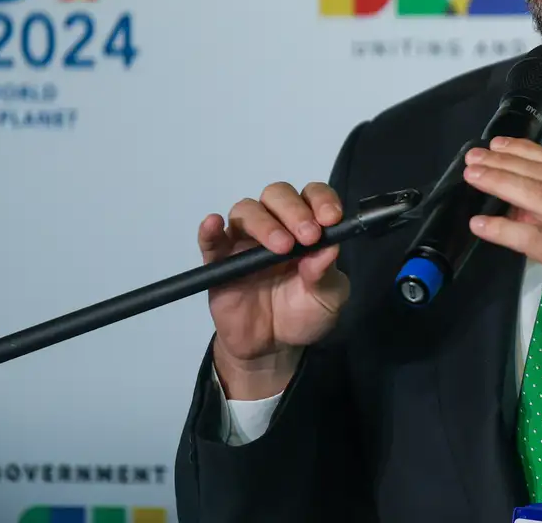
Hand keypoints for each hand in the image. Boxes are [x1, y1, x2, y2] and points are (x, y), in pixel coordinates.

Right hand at [200, 181, 350, 399]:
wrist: (273, 346)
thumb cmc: (304, 313)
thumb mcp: (328, 298)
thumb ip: (327, 273)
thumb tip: (330, 248)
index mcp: (306, 227)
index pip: (312, 196)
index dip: (321, 200)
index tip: (331, 218)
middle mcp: (275, 226)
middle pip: (277, 195)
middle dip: (294, 210)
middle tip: (308, 236)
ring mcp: (244, 242)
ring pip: (246, 211)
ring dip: (264, 223)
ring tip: (281, 247)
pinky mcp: (219, 262)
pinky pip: (210, 240)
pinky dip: (209, 229)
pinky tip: (214, 224)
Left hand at [461, 137, 541, 405]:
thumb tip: (522, 201)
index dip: (526, 152)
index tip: (497, 145)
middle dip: (506, 163)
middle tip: (474, 157)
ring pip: (539, 198)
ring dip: (501, 183)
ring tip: (473, 177)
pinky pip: (533, 239)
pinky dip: (503, 229)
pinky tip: (480, 224)